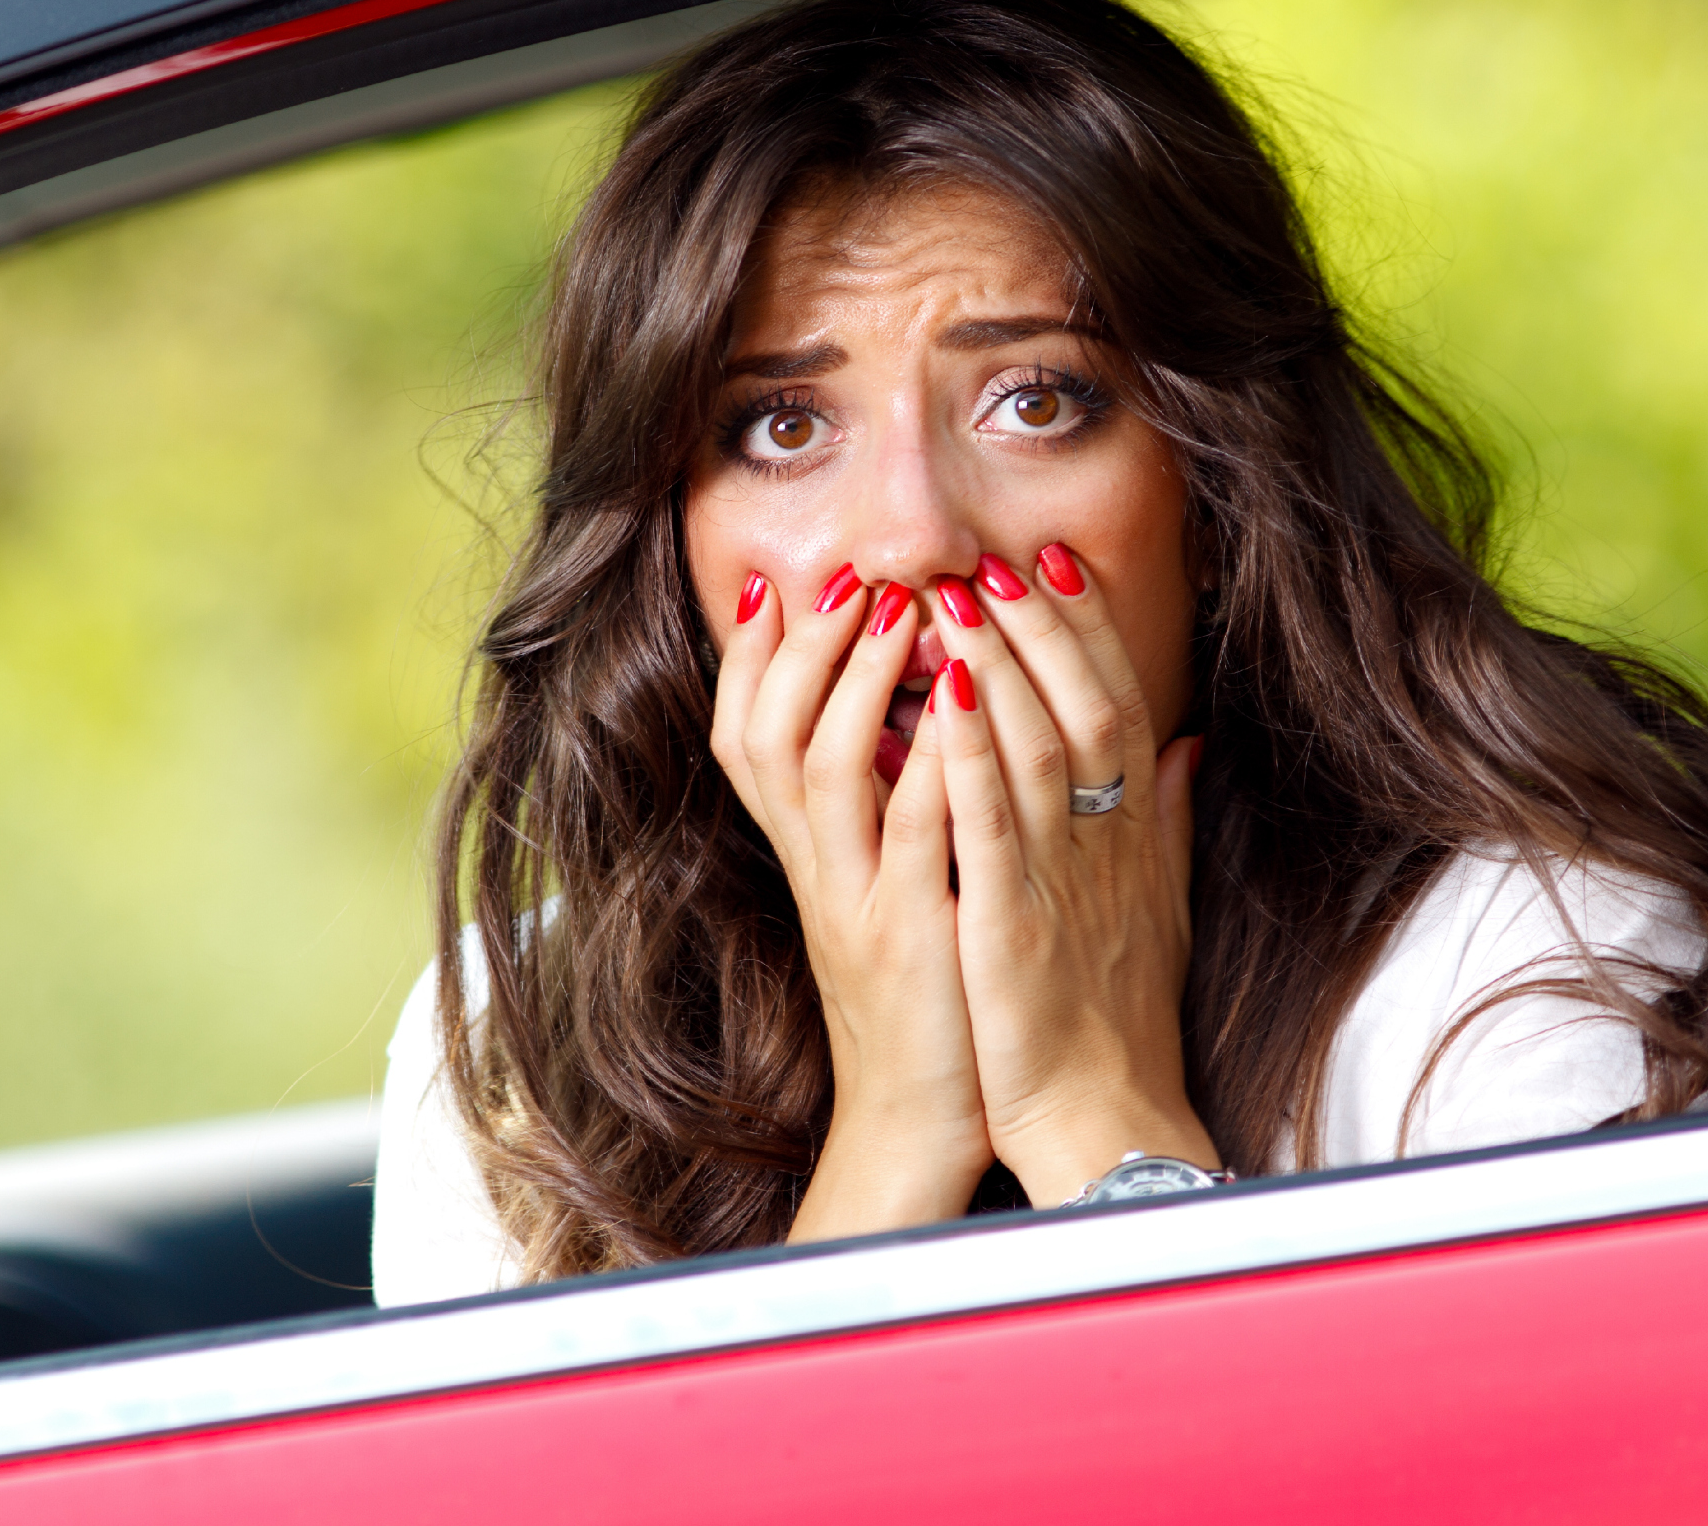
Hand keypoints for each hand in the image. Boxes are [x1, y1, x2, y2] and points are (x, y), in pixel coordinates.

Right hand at [712, 566, 993, 1238]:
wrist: (916, 1130)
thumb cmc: (921, 1003)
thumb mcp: (887, 895)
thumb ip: (889, 813)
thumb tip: (910, 720)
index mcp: (812, 857)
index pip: (746, 735)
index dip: (751, 659)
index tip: (776, 580)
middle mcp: (817, 871)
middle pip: (764, 736)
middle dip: (799, 648)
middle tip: (844, 576)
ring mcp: (858, 904)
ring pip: (822, 771)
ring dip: (856, 683)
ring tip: (899, 611)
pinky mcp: (911, 939)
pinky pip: (913, 839)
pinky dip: (930, 767)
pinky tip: (961, 707)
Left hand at [923, 547, 1213, 1205]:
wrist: (1106, 1121)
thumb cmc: (1124, 1018)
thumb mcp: (1162, 909)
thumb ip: (1172, 822)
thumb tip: (1191, 746)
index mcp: (1134, 837)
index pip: (1119, 707)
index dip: (1089, 632)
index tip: (1057, 564)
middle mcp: (1105, 846)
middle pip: (1087, 707)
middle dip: (1046, 627)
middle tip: (1003, 556)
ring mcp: (1061, 882)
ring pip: (1039, 746)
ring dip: (1002, 663)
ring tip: (959, 595)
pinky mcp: (1012, 925)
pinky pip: (989, 824)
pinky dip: (970, 753)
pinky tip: (944, 694)